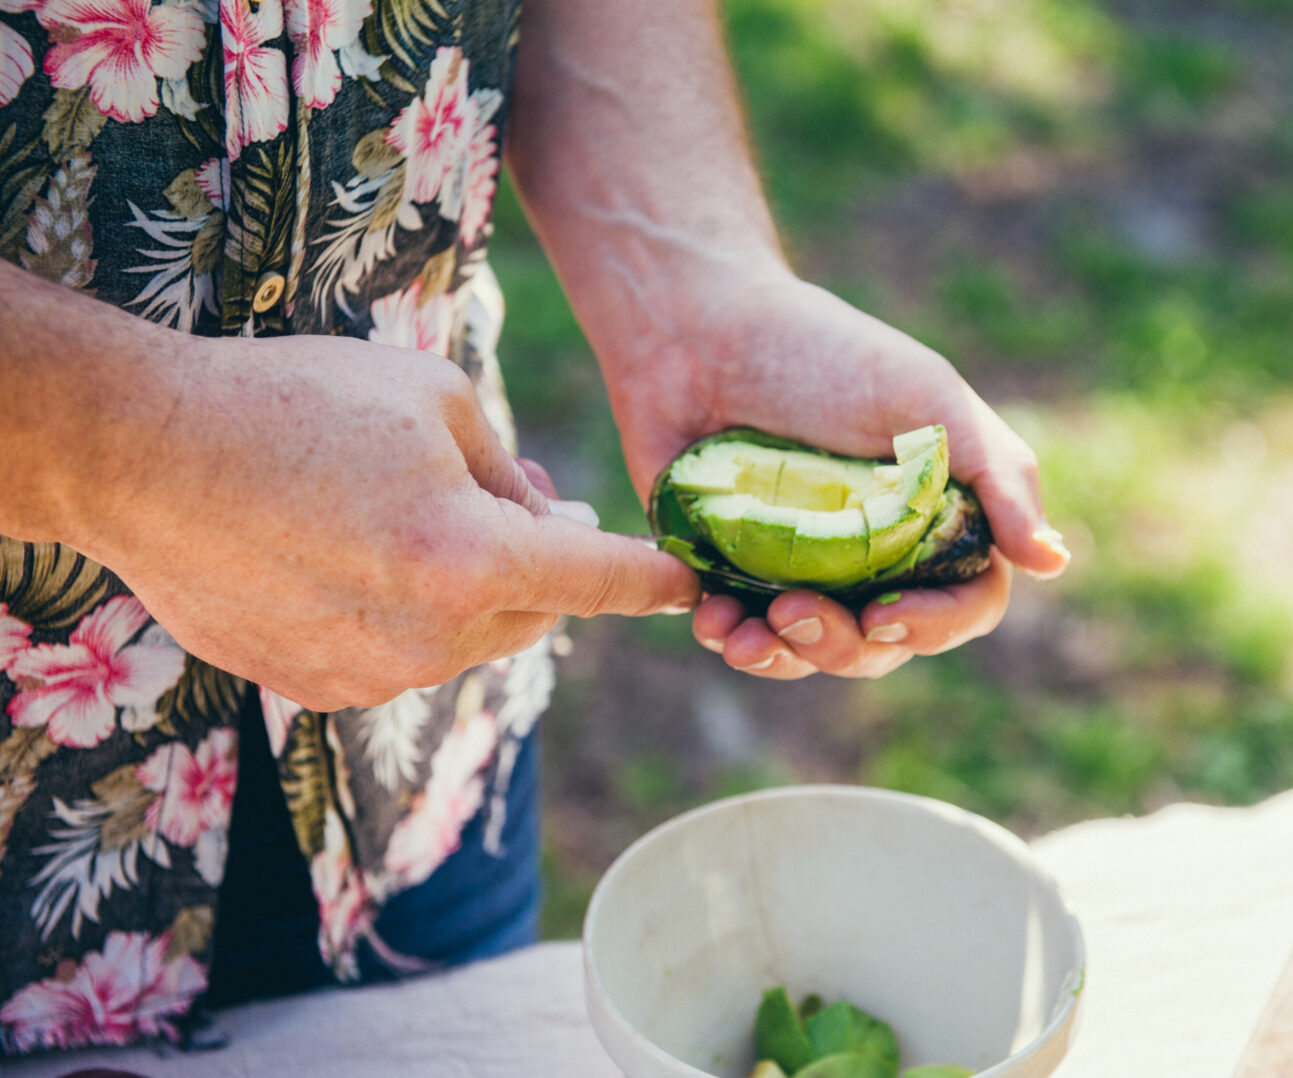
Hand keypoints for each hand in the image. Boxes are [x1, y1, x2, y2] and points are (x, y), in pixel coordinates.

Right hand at [71, 335, 698, 709]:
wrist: (143, 454)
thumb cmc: (294, 402)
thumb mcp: (433, 398)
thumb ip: (513, 475)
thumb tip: (553, 525)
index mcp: (469, 560)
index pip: (597, 580)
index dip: (649, 579)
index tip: (686, 583)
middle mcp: (429, 636)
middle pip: (537, 614)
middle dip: (546, 566)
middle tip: (522, 503)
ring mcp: (371, 673)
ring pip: (471, 639)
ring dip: (473, 590)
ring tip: (417, 515)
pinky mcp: (320, 689)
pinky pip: (404, 655)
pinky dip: (409, 614)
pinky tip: (356, 556)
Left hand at [604, 266, 1068, 678]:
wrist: (702, 324)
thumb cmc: (826, 351)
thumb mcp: (928, 398)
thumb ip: (998, 476)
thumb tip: (1054, 562)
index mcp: (935, 520)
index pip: (963, 603)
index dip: (935, 626)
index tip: (889, 617)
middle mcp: (873, 554)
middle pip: (882, 645)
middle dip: (842, 646)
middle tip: (797, 610)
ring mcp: (800, 565)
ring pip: (809, 650)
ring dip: (782, 658)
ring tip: (742, 634)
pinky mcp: (731, 566)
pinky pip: (737, 629)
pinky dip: (727, 636)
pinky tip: (710, 618)